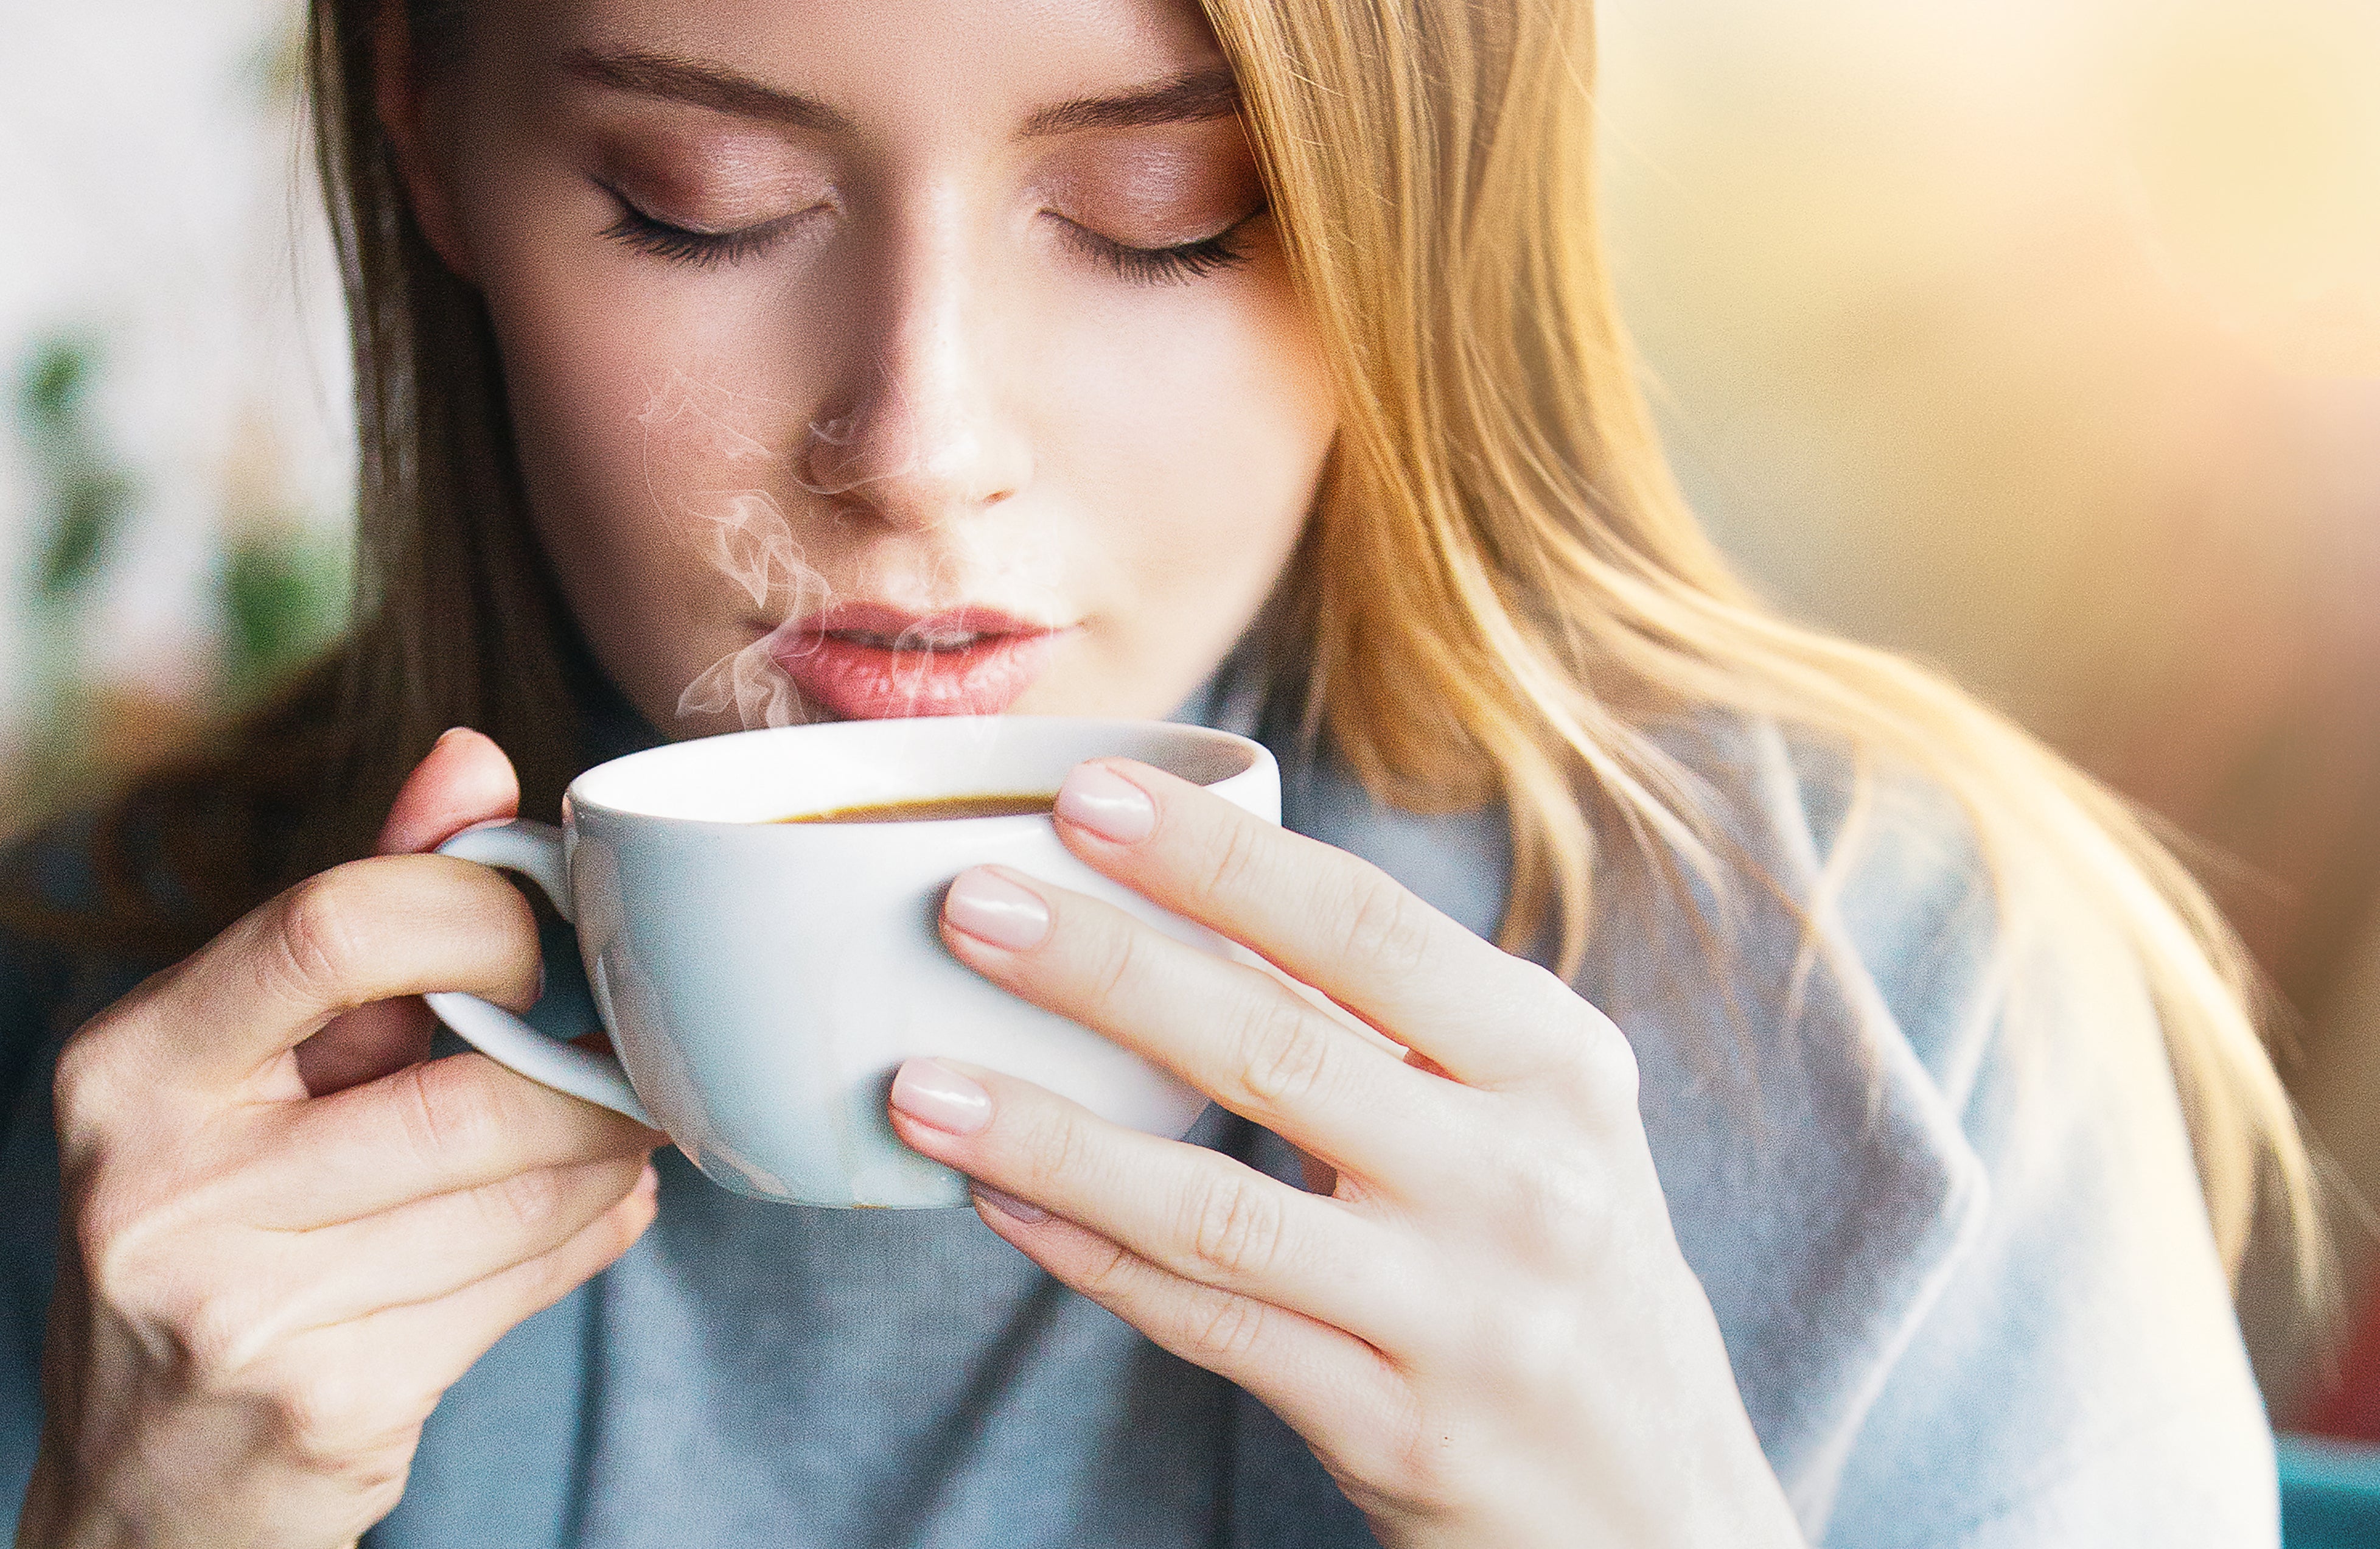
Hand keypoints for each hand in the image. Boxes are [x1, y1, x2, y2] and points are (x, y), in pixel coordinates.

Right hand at [21, 731, 661, 1548]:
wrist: (149, 1482)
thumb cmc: (220, 1225)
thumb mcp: (251, 1060)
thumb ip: (361, 903)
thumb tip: (471, 757)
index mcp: (134, 1066)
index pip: (338, 925)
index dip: (485, 917)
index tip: (542, 939)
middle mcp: (161, 1186)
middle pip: (469, 1089)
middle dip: (588, 1072)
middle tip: (631, 1055)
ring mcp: (241, 1310)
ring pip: (523, 1192)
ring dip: (608, 1155)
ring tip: (616, 1132)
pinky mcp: (329, 1405)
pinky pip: (530, 1284)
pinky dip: (594, 1232)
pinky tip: (592, 1209)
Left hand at [887, 760, 1804, 1548]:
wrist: (1658, 1500)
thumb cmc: (1561, 1257)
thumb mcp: (1531, 1116)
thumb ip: (1393, 1018)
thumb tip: (1193, 893)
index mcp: (1556, 1062)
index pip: (1364, 928)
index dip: (1215, 859)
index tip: (1086, 795)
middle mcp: (1524, 1179)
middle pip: (1276, 1048)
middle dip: (1104, 968)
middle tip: (966, 908)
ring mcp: (1462, 1314)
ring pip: (1217, 1208)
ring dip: (1053, 1139)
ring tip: (919, 1082)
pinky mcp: (1398, 1430)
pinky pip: (1211, 1327)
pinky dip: (1091, 1261)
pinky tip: (997, 1205)